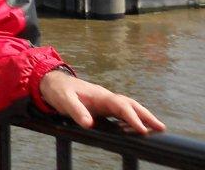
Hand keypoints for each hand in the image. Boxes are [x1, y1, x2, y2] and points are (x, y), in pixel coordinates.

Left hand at [39, 70, 165, 133]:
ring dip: (141, 116)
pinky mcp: (101, 106)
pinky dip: (130, 118)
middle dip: (146, 115)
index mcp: (99, 95)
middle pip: (130, 104)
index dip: (132, 117)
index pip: (120, 106)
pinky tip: (134, 128)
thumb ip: (76, 111)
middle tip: (161, 127)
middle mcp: (105, 97)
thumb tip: (89, 124)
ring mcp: (104, 101)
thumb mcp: (64, 100)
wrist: (50, 81)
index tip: (142, 129)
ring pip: (127, 107)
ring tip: (155, 128)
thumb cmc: (58, 90)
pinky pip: (120, 112)